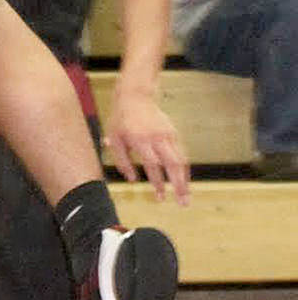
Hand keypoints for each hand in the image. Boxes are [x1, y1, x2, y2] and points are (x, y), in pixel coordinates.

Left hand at [105, 88, 190, 204]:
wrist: (135, 96)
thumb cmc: (121, 120)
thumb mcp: (114, 137)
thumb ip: (121, 160)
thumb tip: (132, 180)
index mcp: (140, 139)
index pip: (153, 165)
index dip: (157, 182)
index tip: (160, 197)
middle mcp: (157, 137)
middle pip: (173, 164)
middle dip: (179, 185)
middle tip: (183, 203)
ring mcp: (167, 134)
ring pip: (181, 160)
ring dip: (185, 180)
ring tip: (186, 197)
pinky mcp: (173, 133)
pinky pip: (181, 154)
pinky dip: (184, 169)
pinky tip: (183, 181)